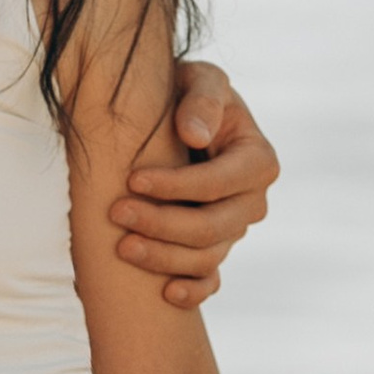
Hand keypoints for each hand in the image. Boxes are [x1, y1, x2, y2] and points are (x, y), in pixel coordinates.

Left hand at [109, 62, 278, 308]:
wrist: (174, 118)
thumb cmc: (187, 93)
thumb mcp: (200, 79)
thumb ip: (203, 98)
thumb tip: (195, 134)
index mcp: (258, 160)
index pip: (218, 184)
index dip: (177, 186)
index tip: (132, 179)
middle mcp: (252, 201)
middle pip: (212, 228)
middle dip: (163, 225)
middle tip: (116, 214)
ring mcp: (234, 230)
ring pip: (205, 258)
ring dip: (163, 258)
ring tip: (121, 247)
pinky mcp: (214, 249)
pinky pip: (209, 281)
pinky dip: (192, 292)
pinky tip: (165, 294)